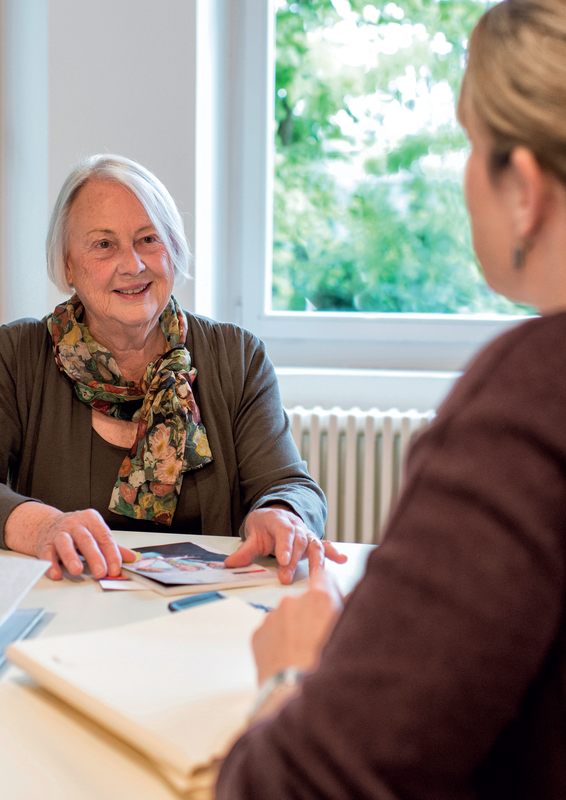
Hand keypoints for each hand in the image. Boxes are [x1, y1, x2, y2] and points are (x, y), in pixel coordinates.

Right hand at [4, 502, 135, 580]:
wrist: (47, 524)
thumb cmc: (77, 531)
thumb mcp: (96, 533)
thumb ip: (114, 546)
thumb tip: (132, 558)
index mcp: (92, 520)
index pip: (105, 537)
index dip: (111, 554)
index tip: (115, 569)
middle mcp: (75, 524)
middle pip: (86, 539)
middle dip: (94, 556)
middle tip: (100, 572)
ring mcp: (59, 533)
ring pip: (65, 543)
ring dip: (71, 557)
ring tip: (77, 571)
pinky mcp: (44, 543)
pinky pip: (47, 553)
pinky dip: (51, 564)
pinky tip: (57, 574)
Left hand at [224, 505, 346, 583]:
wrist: (276, 514)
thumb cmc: (264, 525)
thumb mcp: (252, 535)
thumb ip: (244, 551)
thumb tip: (230, 564)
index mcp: (280, 522)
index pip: (284, 533)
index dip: (285, 546)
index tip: (283, 561)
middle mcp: (297, 526)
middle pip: (299, 542)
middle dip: (294, 561)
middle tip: (286, 577)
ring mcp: (307, 533)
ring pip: (314, 545)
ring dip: (316, 560)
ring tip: (318, 574)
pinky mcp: (314, 541)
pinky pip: (324, 546)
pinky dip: (334, 552)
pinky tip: (342, 560)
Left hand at [252, 568, 343, 684]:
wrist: (293, 694)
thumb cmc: (324, 669)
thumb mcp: (346, 633)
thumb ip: (348, 609)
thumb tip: (352, 596)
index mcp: (319, 599)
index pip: (323, 575)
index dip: (325, 580)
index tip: (324, 580)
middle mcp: (294, 601)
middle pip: (304, 600)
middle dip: (310, 614)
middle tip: (317, 639)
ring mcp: (273, 616)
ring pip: (286, 617)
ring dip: (293, 628)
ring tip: (301, 654)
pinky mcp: (259, 632)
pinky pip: (271, 631)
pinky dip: (278, 641)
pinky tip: (287, 658)